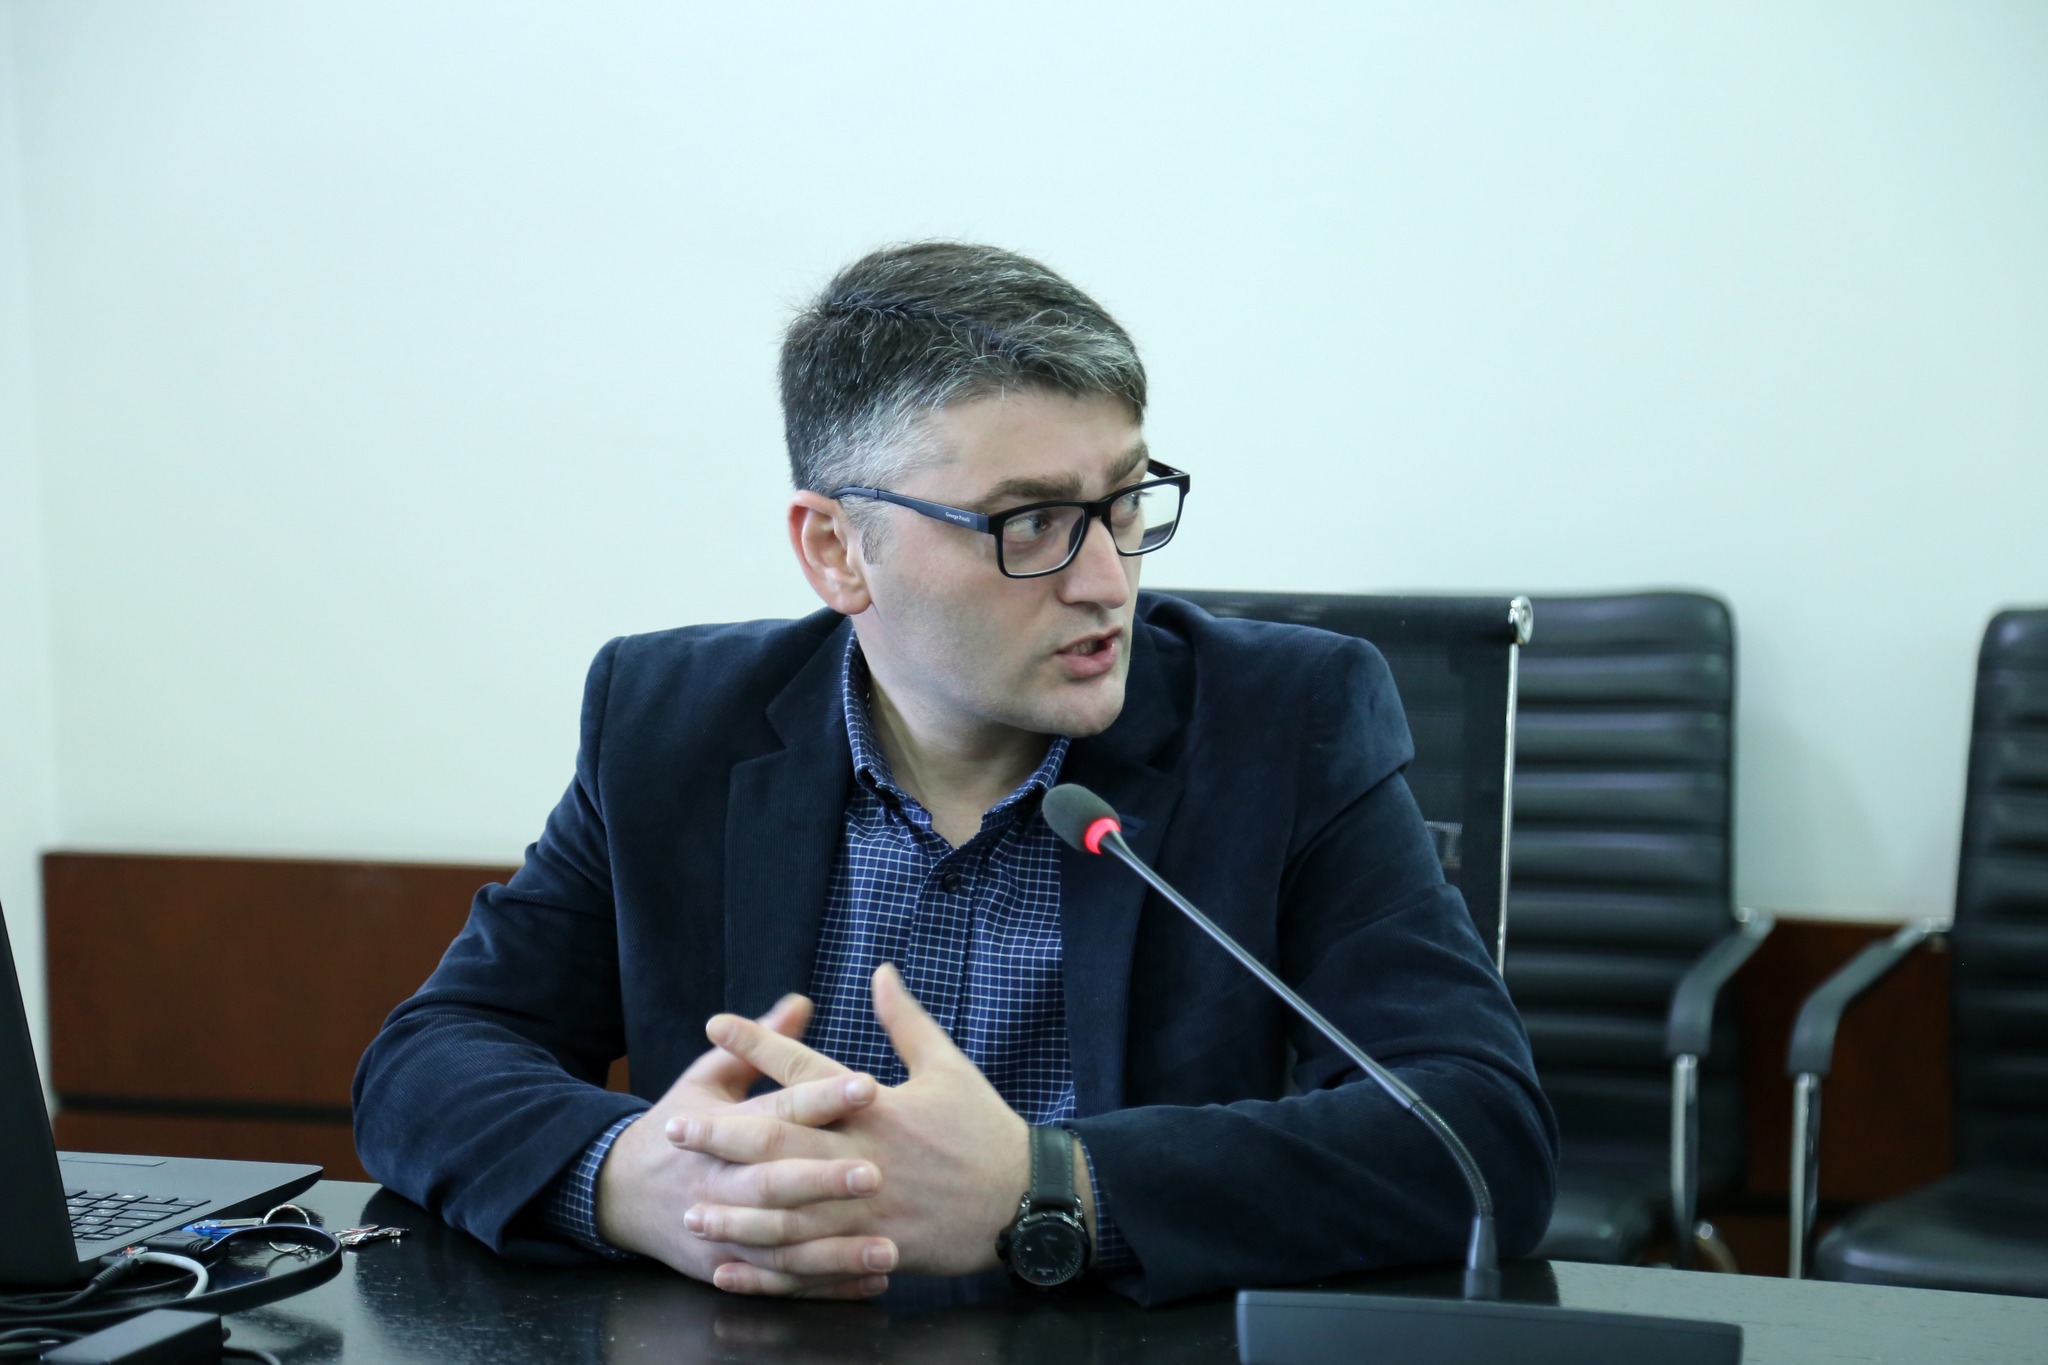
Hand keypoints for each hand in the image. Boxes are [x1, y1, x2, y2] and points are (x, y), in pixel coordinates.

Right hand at [594, 994, 897, 1297]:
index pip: (776, 1111)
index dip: (821, 1099)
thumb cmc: (680, 1125)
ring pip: (781, 1242)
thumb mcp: (708, 1080)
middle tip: (877, 1172)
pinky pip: (780, 1282)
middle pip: (776, 1181)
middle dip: (825, 1178)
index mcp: (720, 1128)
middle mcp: (721, 1181)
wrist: (620, 1193)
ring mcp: (722, 1231)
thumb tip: (802, 1003)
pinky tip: (870, 1282)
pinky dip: (825, 1285)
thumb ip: (759, 1046)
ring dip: (835, 1248)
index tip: (869, 1087)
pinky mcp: (727, 1269)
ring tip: (887, 1247)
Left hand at [679, 964, 1036, 1285]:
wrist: (1027, 1199)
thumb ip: (906, 1021)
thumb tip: (881, 971)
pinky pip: (809, 1265)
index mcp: (879, 1107)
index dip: (759, 1044)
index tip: (716, 1022)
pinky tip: (731, 1265)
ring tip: (691, 1203)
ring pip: (786, 1212)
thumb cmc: (986, 1129)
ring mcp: (867, 1207)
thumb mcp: (950, 1066)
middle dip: (722, 1133)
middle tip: (676, 1126)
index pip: (807, 1069)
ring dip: (734, 1207)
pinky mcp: (873, 1248)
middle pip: (780, 1141)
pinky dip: (767, 1268)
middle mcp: (865, 1155)